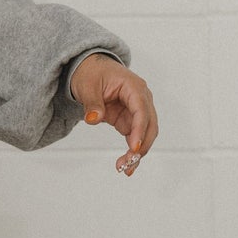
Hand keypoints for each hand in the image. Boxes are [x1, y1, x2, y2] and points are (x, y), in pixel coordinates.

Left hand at [68, 55, 156, 176]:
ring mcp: (137, 111)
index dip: (140, 130)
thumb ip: (92, 103)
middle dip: (142, 146)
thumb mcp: (87, 85)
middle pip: (150, 126)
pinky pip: (135, 138)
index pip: (142, 111)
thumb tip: (93, 118)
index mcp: (134, 87)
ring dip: (138, 152)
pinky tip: (126, 164)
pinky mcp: (129, 120)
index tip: (134, 148)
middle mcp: (141, 99)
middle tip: (129, 164)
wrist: (90, 68)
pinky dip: (132, 151)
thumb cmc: (92, 72)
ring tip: (125, 169)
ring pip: (145, 135)